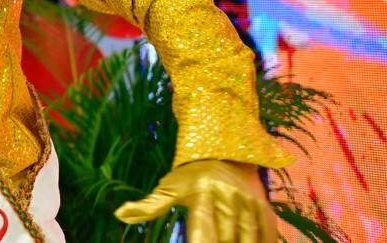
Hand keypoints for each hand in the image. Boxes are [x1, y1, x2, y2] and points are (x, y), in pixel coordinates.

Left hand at [115, 160, 276, 242]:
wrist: (226, 153)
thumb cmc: (190, 176)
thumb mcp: (169, 188)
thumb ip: (148, 206)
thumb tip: (119, 214)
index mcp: (202, 197)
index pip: (201, 236)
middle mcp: (227, 201)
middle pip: (225, 242)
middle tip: (207, 240)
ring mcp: (249, 207)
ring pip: (247, 242)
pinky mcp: (265, 212)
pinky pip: (266, 238)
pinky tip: (243, 242)